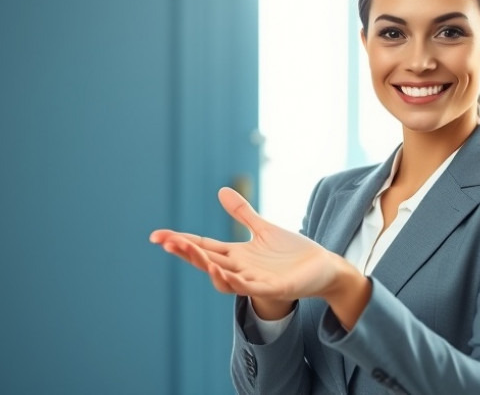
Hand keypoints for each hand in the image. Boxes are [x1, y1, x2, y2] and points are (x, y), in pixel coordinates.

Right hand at [150, 187, 344, 302]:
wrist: (322, 268)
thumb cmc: (292, 252)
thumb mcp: (263, 228)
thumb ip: (242, 213)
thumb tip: (221, 190)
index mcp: (236, 255)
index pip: (203, 246)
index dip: (180, 241)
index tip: (157, 235)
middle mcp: (241, 269)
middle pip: (207, 261)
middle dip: (187, 252)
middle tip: (167, 241)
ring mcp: (255, 280)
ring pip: (223, 278)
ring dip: (206, 267)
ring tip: (190, 252)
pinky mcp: (273, 288)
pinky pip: (249, 288)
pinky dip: (234, 281)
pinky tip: (221, 271)